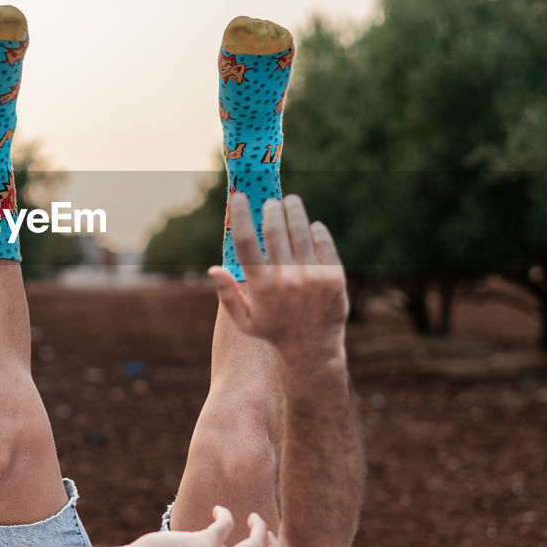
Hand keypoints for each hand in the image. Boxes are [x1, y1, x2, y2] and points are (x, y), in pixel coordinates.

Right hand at [209, 193, 348, 366]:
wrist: (313, 349)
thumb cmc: (275, 332)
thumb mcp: (244, 321)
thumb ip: (227, 295)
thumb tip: (213, 269)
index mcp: (261, 286)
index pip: (246, 241)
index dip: (239, 214)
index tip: (238, 196)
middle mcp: (286, 278)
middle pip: (274, 228)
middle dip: (271, 208)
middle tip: (270, 201)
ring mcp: (312, 276)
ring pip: (301, 230)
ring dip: (294, 210)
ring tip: (291, 202)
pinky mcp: (333, 276)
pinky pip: (323, 242)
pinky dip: (316, 229)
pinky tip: (311, 225)